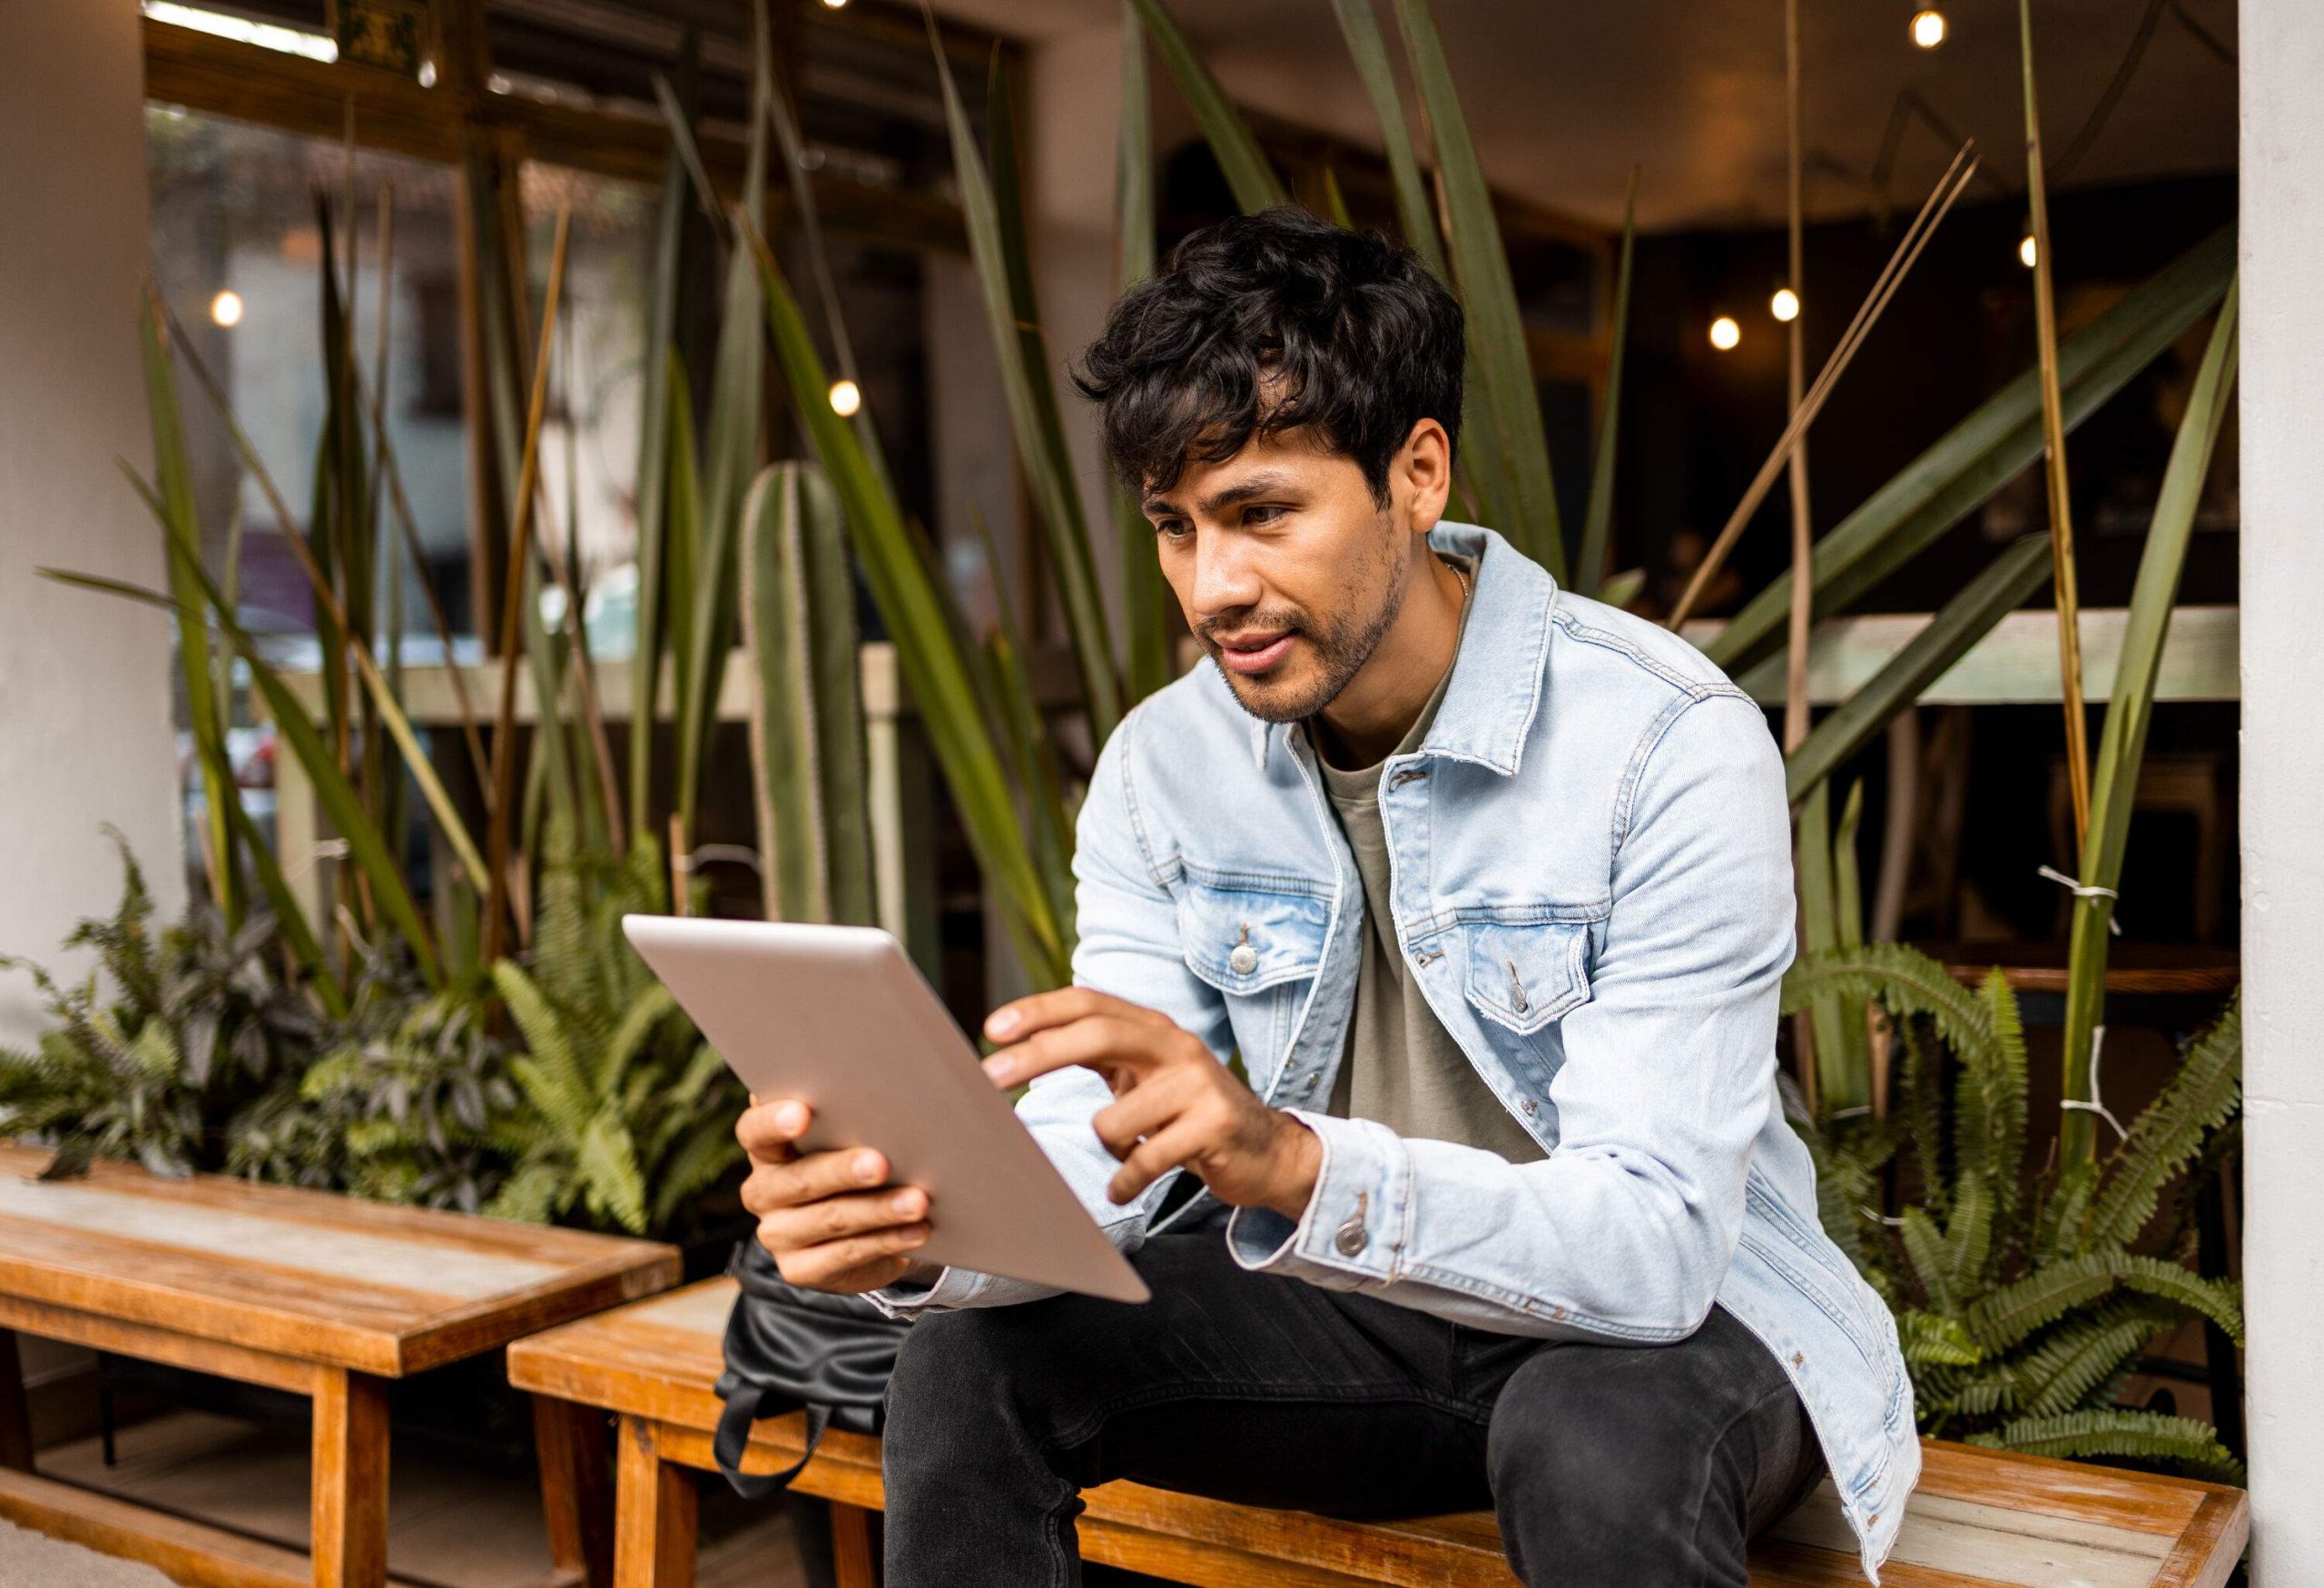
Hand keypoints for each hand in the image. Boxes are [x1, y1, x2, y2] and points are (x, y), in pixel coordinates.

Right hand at [737, 1098, 937, 1293]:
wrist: (859, 1233)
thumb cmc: (851, 1163)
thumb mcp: (844, 1139)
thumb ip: (847, 1116)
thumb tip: (886, 1086)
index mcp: (766, 1150)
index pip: (754, 1132)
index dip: (774, 1122)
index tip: (802, 1113)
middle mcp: (763, 1192)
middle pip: (798, 1179)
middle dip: (842, 1171)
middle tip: (880, 1163)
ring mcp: (778, 1234)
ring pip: (830, 1219)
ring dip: (878, 1209)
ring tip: (917, 1201)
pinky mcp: (799, 1269)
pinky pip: (846, 1254)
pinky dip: (887, 1240)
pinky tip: (917, 1231)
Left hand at [981, 989, 1320, 1217]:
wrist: (1267, 1152)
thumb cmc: (1190, 1115)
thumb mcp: (1146, 1077)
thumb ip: (1102, 1055)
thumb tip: (1023, 1050)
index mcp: (1154, 1029)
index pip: (1090, 1003)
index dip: (1040, 1011)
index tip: (993, 1029)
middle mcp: (1177, 1046)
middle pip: (1097, 1034)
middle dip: (1038, 1054)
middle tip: (991, 1076)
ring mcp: (1198, 1084)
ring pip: (1113, 1119)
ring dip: (1108, 1148)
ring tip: (1131, 1154)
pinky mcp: (1213, 1125)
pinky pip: (1144, 1159)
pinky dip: (1125, 1181)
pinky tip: (1124, 1187)